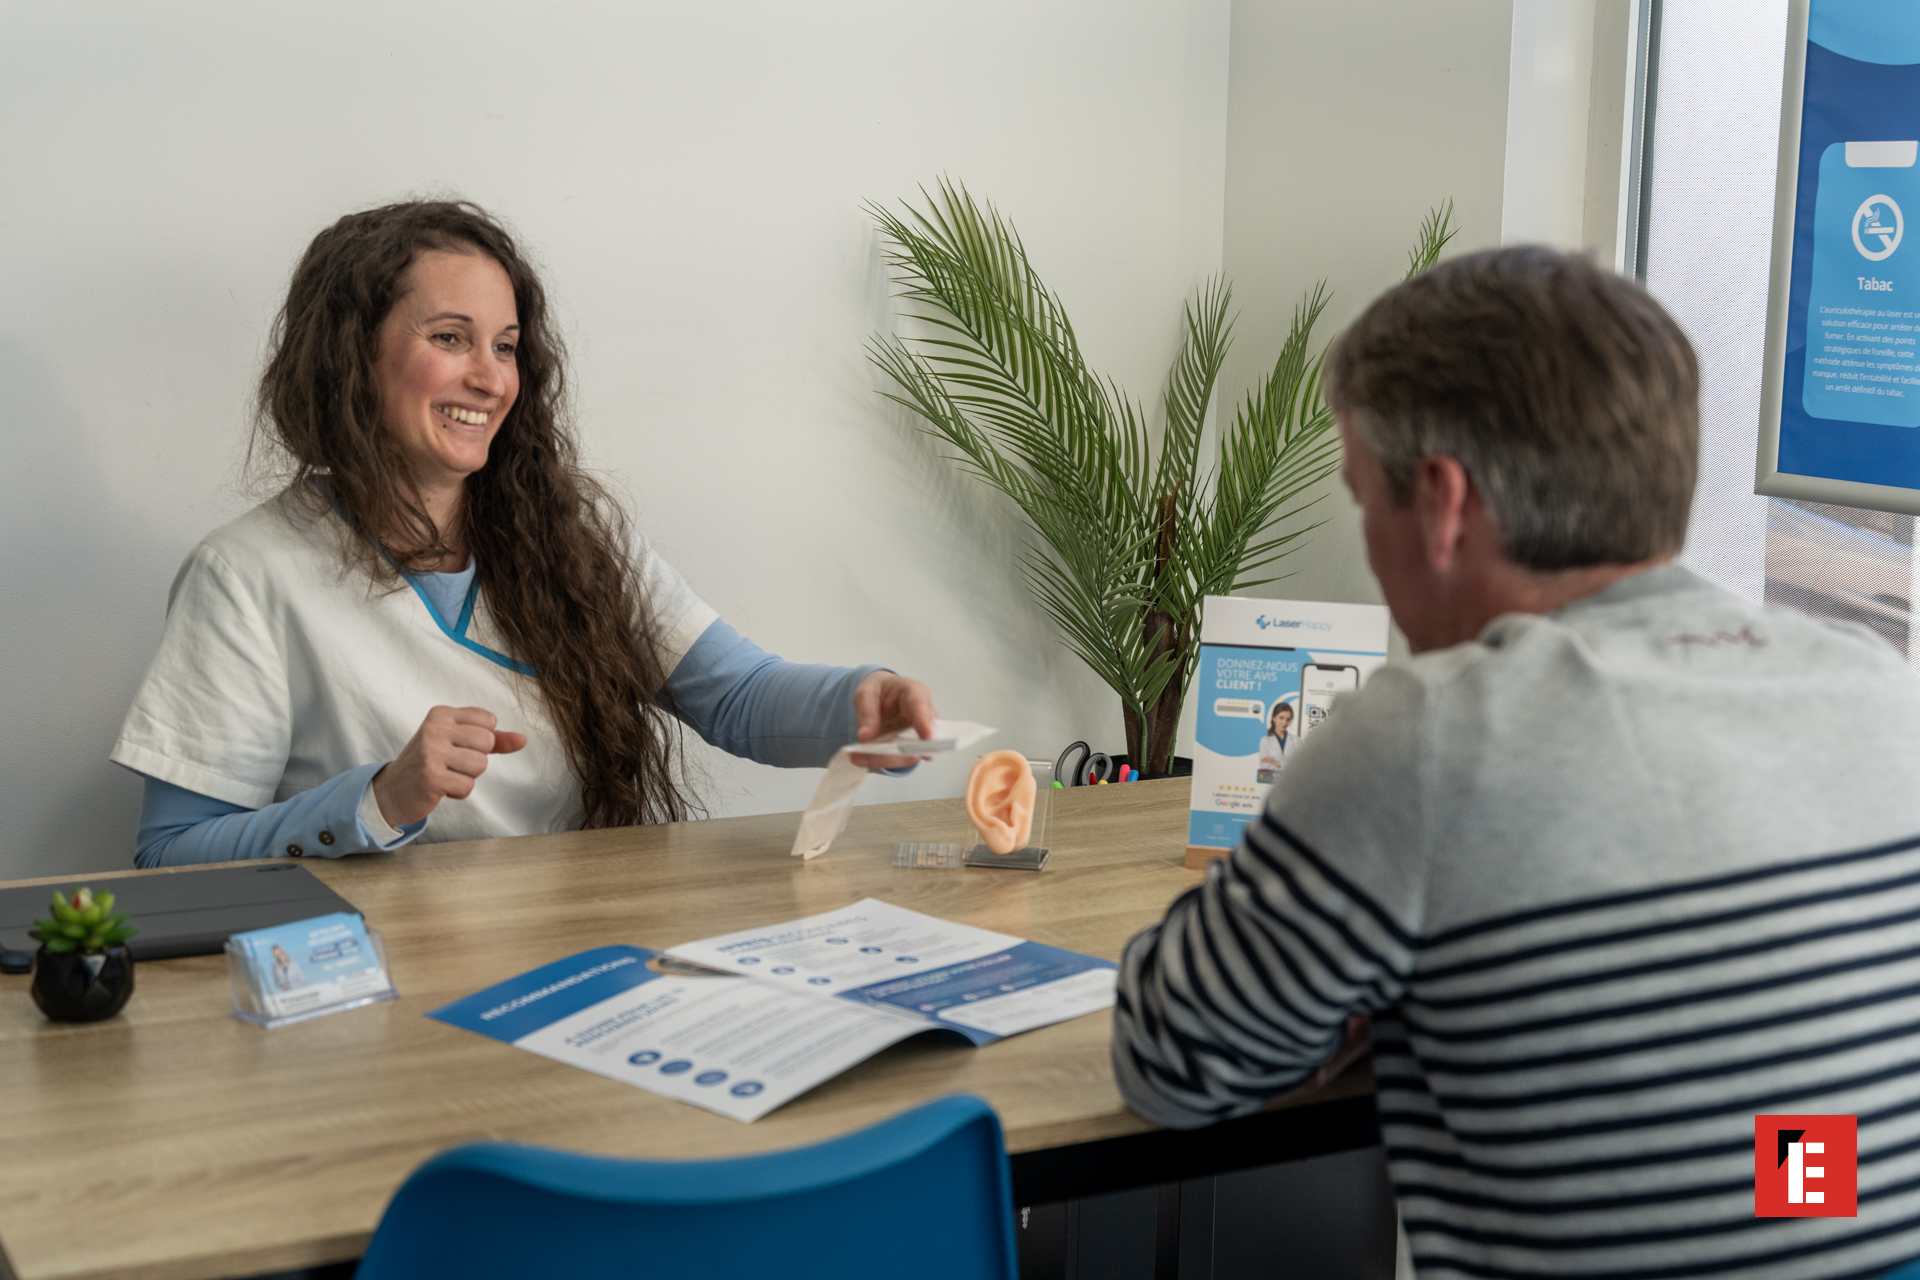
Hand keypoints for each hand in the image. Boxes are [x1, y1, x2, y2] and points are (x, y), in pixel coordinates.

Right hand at [372, 706, 527, 827]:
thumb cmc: (431, 763)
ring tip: (447, 774)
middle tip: (452, 763)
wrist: (393, 790)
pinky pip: (467, 786)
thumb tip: (522, 740)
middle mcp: (434, 728)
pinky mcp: (430, 777)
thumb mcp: (457, 742)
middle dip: (476, 759)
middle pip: (487, 742)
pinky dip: (458, 792)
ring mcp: (430, 752)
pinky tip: (441, 787)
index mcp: (441, 714)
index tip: (458, 746)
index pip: (488, 721)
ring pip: (480, 765)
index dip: (482, 741)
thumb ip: (493, 739)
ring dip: (467, 776)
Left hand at [849, 671, 937, 769]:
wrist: (882, 696)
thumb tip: (866, 737)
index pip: (922, 707)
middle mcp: (925, 714)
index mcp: (915, 693)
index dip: (925, 723)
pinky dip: (885, 760)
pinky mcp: (914, 747)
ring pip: (912, 753)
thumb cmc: (879, 690)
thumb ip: (866, 713)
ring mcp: (922, 733)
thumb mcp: (866, 693)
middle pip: (920, 738)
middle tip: (865, 756)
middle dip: (897, 751)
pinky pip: (903, 758)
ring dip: (887, 759)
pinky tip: (867, 758)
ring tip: (860, 758)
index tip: (926, 738)